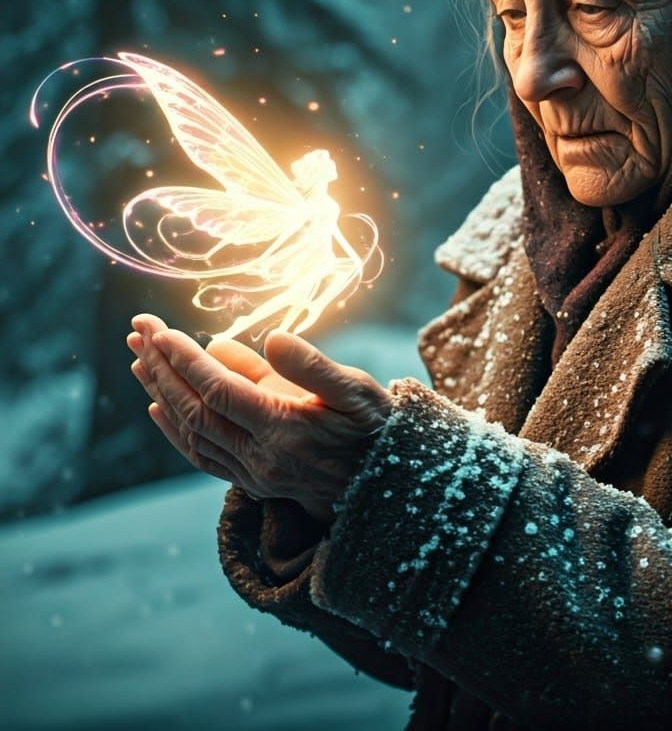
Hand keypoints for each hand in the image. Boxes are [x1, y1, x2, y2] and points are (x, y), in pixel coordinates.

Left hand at [127, 314, 392, 523]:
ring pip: (192, 433)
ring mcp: (254, 473)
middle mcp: (261, 457)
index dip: (186, 359)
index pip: (219, 391)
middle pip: (194, 410)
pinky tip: (158, 410)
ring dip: (161, 394)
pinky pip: (202, 456)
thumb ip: (313, 366)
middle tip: (138, 331)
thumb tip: (270, 338)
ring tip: (139, 360)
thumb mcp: (357, 389)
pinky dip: (175, 433)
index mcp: (284, 429)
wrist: (391, 484)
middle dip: (162, 368)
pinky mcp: (255, 481)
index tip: (161, 329)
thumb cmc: (377, 427)